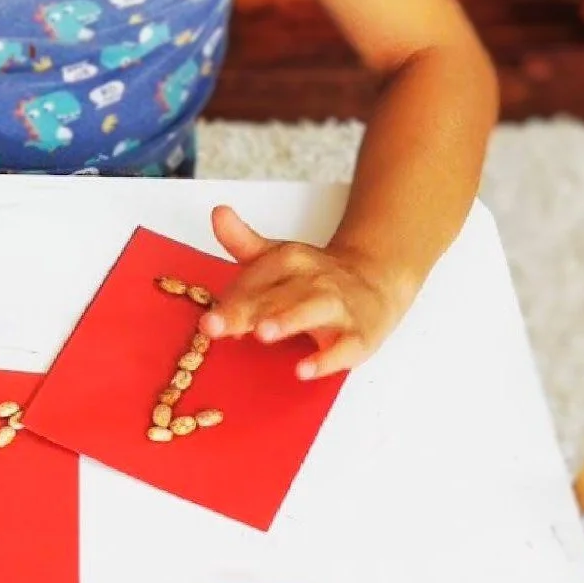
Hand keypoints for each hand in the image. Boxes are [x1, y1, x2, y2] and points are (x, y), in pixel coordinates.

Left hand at [200, 206, 415, 378]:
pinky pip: (344, 348)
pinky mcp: (359, 335)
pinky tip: (303, 370)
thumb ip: (243, 240)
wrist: (376, 282)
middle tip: (215, 326)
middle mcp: (314, 281)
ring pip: (311, 312)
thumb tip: (218, 212)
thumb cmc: (314, 278)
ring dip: (287, 321)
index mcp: (291, 260)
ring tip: (261, 333)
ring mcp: (338, 307)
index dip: (230, 300)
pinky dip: (326, 359)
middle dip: (246, 311)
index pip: (256, 279)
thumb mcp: (277, 256)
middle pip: (275, 297)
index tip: (206, 320)